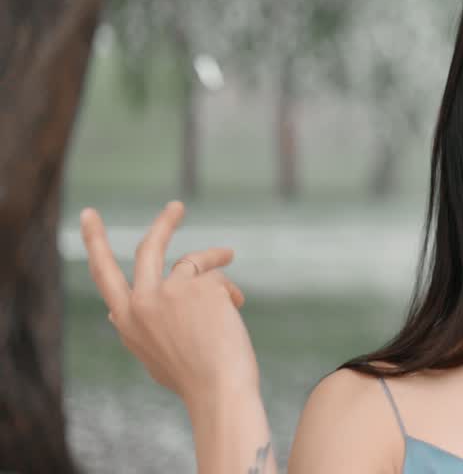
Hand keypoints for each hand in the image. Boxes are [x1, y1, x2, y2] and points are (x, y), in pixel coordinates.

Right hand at [81, 201, 259, 405]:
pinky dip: (226, 285)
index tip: (90, 216)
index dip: (96, 243)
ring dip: (215, 259)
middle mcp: (140, 302)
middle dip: (164, 224)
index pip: (105, 275)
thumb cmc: (193, 378)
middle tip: (177, 207)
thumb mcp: (151, 355)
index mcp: (126, 321)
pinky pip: (215, 273)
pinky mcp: (196, 285)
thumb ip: (136, 329)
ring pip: (192, 260)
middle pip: (148, 248)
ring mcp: (167, 290)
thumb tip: (112, 312)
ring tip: (230, 265)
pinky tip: (235, 305)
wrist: (219, 390)